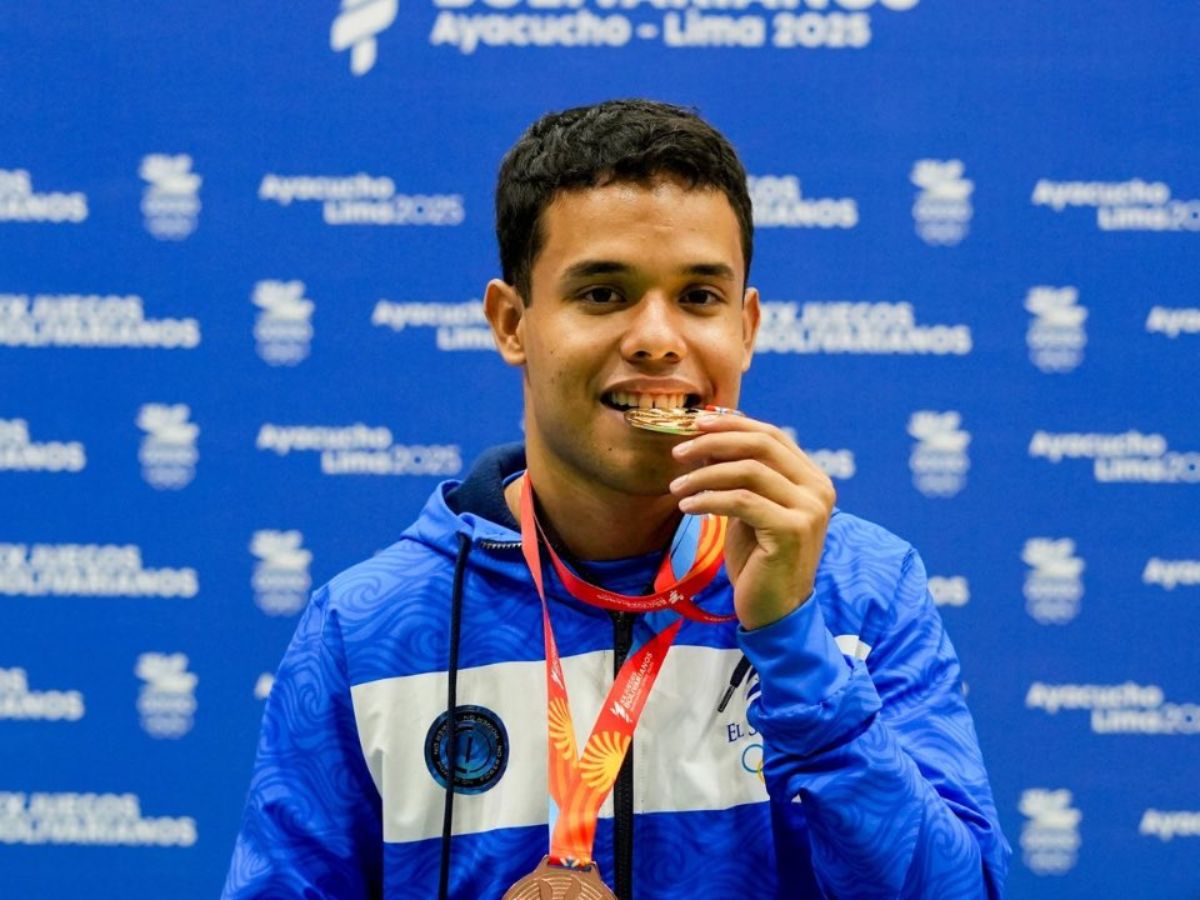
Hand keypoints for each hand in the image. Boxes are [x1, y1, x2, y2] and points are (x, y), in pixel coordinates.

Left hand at [668, 413, 835, 630]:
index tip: (696, 424)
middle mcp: (818, 489)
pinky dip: (708, 500)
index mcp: (812, 479)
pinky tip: (687, 507)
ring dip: (704, 475)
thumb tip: (706, 441)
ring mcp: (808, 510)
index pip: (771, 435)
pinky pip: (741, 501)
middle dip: (714, 442)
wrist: (776, 610)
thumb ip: (741, 477)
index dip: (732, 424)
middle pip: (761, 444)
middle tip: (678, 453)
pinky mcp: (790, 531)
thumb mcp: (750, 510)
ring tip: (676, 488)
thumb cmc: (759, 560)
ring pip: (748, 471)